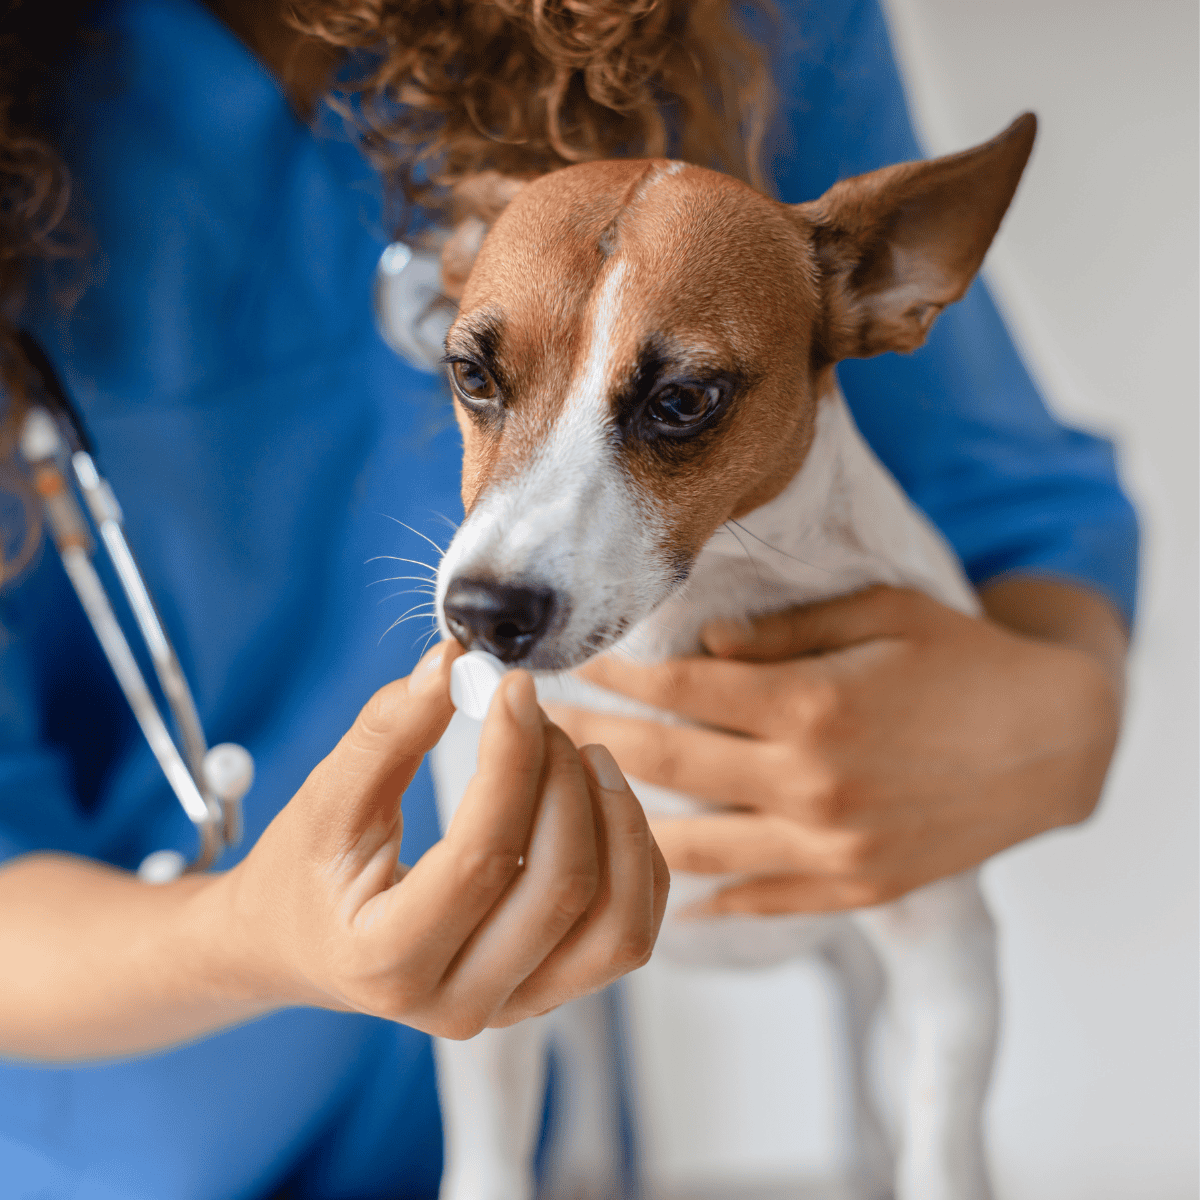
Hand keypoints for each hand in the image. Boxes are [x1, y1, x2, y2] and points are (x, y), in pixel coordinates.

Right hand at [217, 641, 667, 1037]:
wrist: (305, 943)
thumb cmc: (310, 868)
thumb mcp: (327, 796)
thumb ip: (388, 731)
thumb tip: (454, 661)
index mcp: (387, 962)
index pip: (482, 858)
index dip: (512, 761)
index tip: (514, 687)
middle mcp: (459, 1007)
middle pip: (562, 888)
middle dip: (564, 780)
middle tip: (537, 717)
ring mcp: (515, 1008)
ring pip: (617, 925)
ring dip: (618, 822)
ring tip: (584, 754)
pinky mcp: (552, 992)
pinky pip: (630, 932)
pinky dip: (635, 857)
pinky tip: (598, 801)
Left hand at [547, 583, 1122, 914]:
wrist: (1052, 740)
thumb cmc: (961, 659)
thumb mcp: (880, 614)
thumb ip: (781, 634)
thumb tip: (697, 649)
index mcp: (812, 705)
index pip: (680, 689)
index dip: (613, 674)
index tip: (565, 663)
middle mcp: (812, 782)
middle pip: (668, 763)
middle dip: (591, 743)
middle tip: (534, 733)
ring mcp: (832, 845)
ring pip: (695, 845)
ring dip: (622, 827)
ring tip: (565, 812)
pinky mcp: (856, 886)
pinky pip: (760, 900)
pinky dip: (705, 900)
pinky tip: (657, 897)